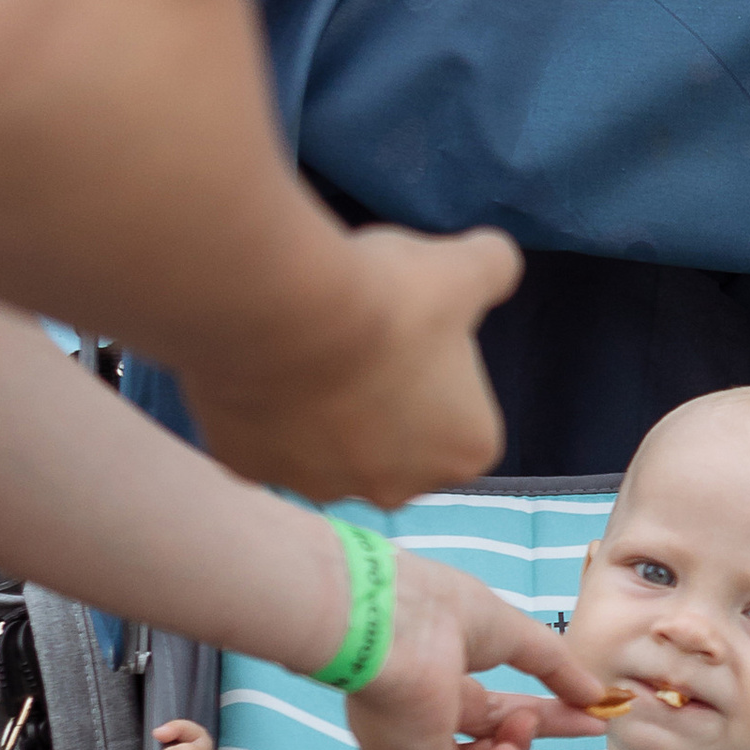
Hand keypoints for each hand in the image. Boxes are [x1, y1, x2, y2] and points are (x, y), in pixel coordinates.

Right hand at [181, 224, 520, 505]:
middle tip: (359, 337)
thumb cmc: (389, 301)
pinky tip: (264, 361)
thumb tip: (497, 261)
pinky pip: (263, 440)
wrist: (286, 310)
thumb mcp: (465, 268)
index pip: (461, 409)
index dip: (436, 365)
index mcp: (465, 451)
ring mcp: (320, 486)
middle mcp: (398, 488)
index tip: (411, 329)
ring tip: (307, 346)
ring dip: (320, 408)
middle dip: (380, 400)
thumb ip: (496, 268)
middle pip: (396, 440)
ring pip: (325, 446)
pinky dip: (262, 408)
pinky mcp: (252, 470)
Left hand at [347, 553, 616, 749]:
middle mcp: (418, 730)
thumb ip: (557, 668)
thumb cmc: (440, 615)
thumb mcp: (512, 634)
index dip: (546, 722)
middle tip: (528, 721)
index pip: (498, 718)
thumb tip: (598, 697)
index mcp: (437, 690)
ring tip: (507, 749)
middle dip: (520, 745)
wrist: (390, 626)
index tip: (593, 718)